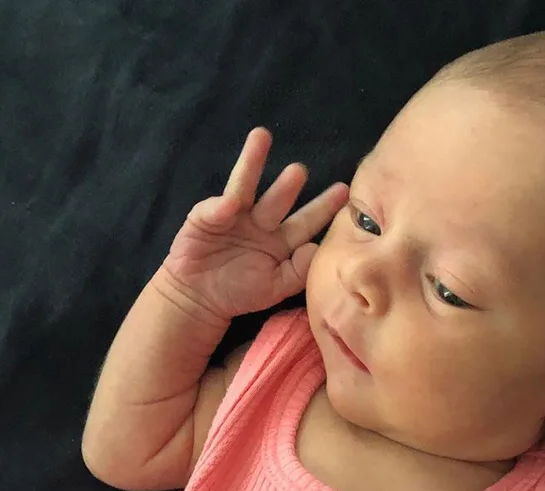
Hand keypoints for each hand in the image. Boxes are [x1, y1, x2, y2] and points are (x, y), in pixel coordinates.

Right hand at [161, 127, 348, 319]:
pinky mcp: (205, 218)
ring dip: (252, 163)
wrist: (200, 299)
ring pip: (245, 187)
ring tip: (261, 137)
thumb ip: (298, 272)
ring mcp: (233, 216)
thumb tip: (315, 248)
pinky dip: (220, 207)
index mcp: (281, 240)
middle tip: (300, 170)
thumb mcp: (275, 288)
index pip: (307, 222)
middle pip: (278, 199)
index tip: (344, 191)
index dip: (324, 207)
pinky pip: (214, 210)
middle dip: (289, 184)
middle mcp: (260, 223)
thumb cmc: (241, 292)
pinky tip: (228, 204)